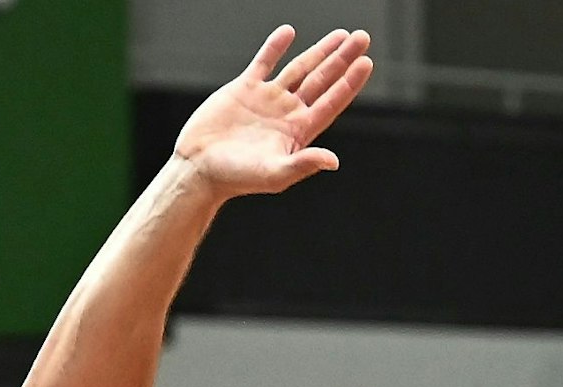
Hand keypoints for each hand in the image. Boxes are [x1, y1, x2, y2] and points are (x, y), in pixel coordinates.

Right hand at [174, 26, 373, 198]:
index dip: (349, 83)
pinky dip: (275, 47)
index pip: (331, 101)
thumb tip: (333, 161)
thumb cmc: (234, 178)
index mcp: (298, 131)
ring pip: (299, 68)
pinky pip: (263, 62)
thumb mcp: (273, 175)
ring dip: (319, 51)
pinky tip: (288, 32)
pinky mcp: (243, 89)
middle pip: (322, 80)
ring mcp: (266, 99)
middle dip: (342, 59)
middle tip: (362, 38)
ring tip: (341, 34)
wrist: (197, 168)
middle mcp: (286, 112)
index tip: (365, 63)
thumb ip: (303, 165)